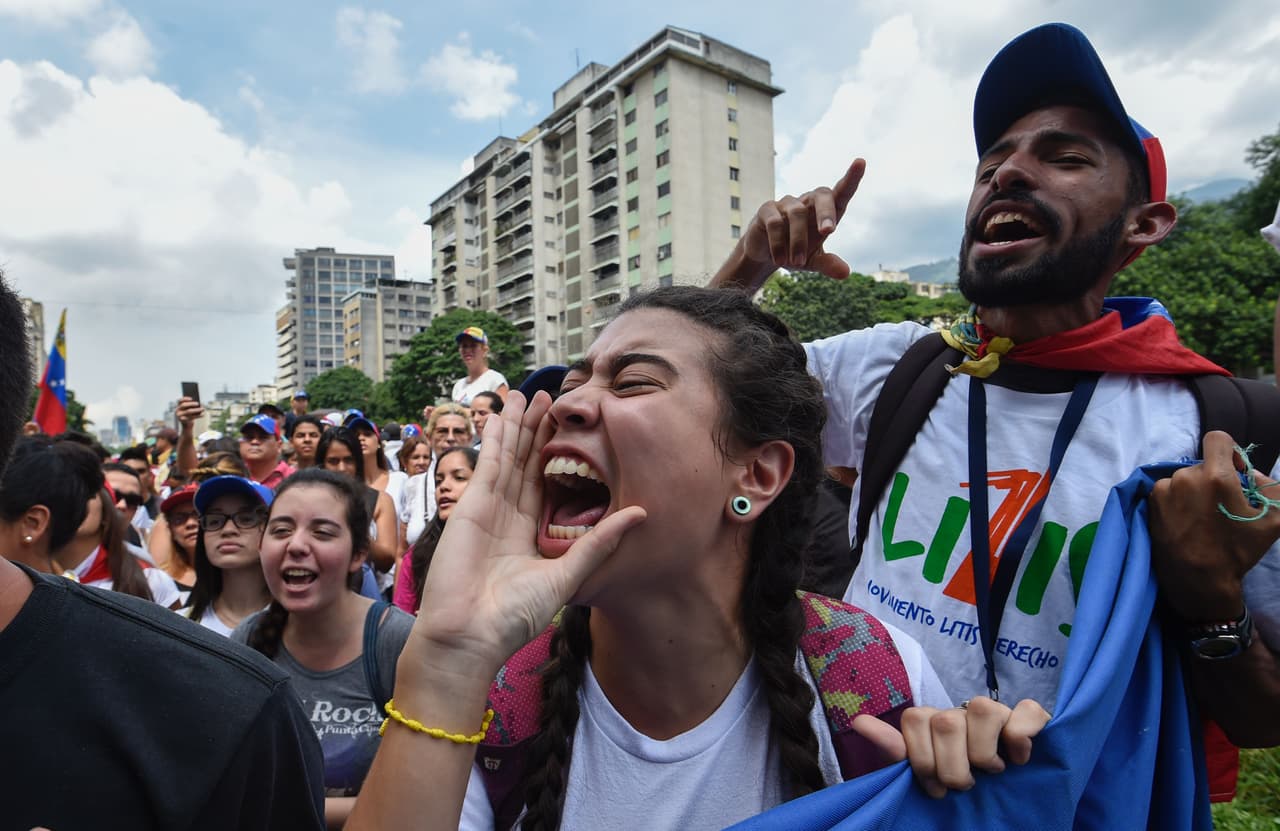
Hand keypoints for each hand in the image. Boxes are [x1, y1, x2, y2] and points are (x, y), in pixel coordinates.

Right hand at [175, 397, 202, 428]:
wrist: (187, 424)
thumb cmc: (189, 414)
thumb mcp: (190, 410)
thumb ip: (192, 406)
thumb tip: (199, 403)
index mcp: (178, 406)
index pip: (180, 400)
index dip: (185, 398)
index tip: (191, 398)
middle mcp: (178, 410)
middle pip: (184, 405)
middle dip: (191, 403)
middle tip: (198, 403)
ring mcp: (179, 415)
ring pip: (188, 411)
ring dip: (197, 409)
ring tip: (203, 409)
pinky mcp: (183, 420)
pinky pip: (192, 417)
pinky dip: (198, 415)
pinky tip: (203, 414)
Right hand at [408, 391, 645, 684]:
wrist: (469, 635)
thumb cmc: (514, 617)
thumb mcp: (567, 574)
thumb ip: (600, 541)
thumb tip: (641, 514)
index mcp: (529, 533)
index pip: (545, 484)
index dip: (553, 455)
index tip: (567, 428)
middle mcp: (508, 517)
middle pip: (524, 463)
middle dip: (534, 431)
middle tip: (549, 397)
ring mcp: (487, 509)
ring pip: (505, 457)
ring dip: (514, 425)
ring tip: (525, 395)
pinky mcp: (470, 506)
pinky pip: (487, 464)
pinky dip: (493, 437)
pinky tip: (501, 414)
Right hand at [737, 158, 865, 286]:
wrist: (766, 255)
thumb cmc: (795, 251)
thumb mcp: (813, 261)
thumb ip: (828, 264)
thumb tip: (845, 273)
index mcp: (825, 211)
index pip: (841, 191)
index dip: (851, 177)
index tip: (861, 162)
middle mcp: (807, 202)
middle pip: (822, 195)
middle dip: (826, 212)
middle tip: (828, 232)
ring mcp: (786, 203)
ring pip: (797, 214)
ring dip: (798, 241)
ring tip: (796, 263)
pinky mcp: (767, 210)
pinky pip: (775, 223)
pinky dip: (779, 244)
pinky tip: (780, 259)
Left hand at [852, 697, 1049, 797]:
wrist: (1009, 792)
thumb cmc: (958, 779)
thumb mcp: (924, 770)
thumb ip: (896, 750)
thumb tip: (859, 721)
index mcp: (934, 721)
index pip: (914, 718)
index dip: (921, 759)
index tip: (935, 787)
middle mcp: (962, 710)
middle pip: (945, 722)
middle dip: (952, 767)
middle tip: (964, 786)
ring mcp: (997, 711)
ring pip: (983, 710)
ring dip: (985, 754)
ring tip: (992, 773)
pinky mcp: (1030, 717)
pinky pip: (1026, 711)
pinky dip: (1020, 737)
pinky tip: (1018, 759)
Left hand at [1149, 430, 1279, 620]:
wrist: (1198, 580)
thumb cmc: (1237, 551)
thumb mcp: (1274, 521)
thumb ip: (1272, 488)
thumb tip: (1252, 474)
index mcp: (1216, 476)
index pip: (1217, 438)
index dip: (1230, 451)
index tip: (1234, 472)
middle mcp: (1184, 477)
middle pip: (1202, 464)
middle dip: (1214, 478)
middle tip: (1222, 505)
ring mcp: (1163, 489)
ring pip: (1184, 478)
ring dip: (1195, 490)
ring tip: (1203, 517)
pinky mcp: (1150, 503)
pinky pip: (1168, 491)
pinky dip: (1178, 500)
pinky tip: (1186, 521)